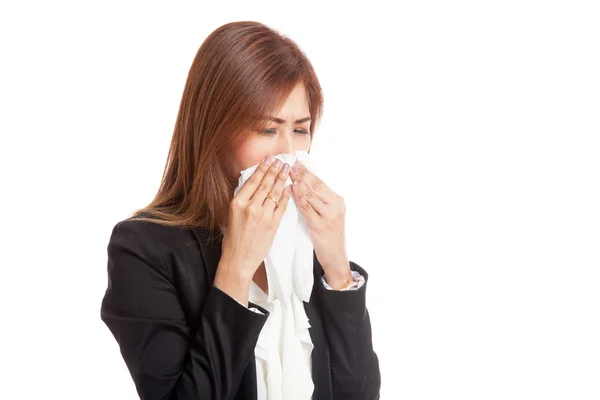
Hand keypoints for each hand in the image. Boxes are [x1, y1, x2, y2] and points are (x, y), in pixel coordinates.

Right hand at [214, 156, 291, 304]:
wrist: (238, 260)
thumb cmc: (233, 239)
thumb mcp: (231, 215)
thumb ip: (242, 200)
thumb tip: (253, 185)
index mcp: (237, 203)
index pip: (252, 181)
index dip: (262, 169)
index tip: (269, 160)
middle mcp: (250, 207)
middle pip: (266, 184)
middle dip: (275, 170)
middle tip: (282, 161)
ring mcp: (263, 215)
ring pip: (275, 193)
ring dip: (282, 179)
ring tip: (287, 170)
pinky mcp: (273, 224)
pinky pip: (282, 206)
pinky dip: (286, 195)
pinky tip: (290, 187)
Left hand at [289, 160, 351, 289]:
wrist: (336, 257)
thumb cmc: (329, 237)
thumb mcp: (328, 215)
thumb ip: (319, 201)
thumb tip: (303, 185)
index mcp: (338, 200)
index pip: (320, 182)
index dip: (307, 172)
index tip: (296, 163)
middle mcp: (335, 205)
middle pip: (315, 185)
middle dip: (301, 174)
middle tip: (289, 163)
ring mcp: (329, 214)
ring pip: (311, 194)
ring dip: (298, 181)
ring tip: (288, 172)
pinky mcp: (321, 224)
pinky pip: (307, 207)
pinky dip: (299, 196)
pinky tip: (292, 188)